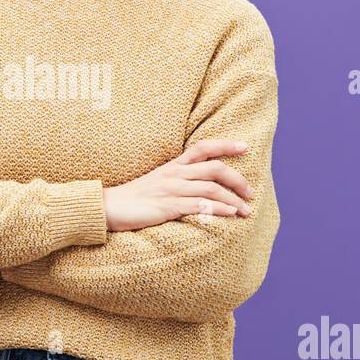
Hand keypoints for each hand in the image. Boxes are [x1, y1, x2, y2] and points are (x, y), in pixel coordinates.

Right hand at [103, 139, 253, 232]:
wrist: (108, 208)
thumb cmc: (134, 198)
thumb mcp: (158, 182)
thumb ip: (178, 180)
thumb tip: (202, 187)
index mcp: (173, 166)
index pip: (203, 148)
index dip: (226, 145)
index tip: (246, 147)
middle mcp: (174, 174)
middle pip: (214, 168)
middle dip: (237, 179)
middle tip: (251, 192)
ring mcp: (170, 189)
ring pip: (210, 188)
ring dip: (233, 199)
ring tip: (246, 210)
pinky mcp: (166, 207)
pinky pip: (197, 205)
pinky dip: (218, 209)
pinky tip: (229, 214)